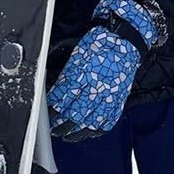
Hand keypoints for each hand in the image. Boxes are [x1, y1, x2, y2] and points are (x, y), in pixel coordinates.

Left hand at [48, 0, 163, 140]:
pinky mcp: (119, 98)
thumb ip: (67, 78)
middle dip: (61, 124)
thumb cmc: (101, 42)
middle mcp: (95, 88)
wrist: (126, 38)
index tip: (47, 116)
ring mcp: (109, 95)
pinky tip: (88, 132)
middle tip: (54, 129)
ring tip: (67, 135)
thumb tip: (56, 94)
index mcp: (82, 75)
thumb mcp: (77, 57)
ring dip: (76, 132)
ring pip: (89, 122)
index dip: (52, 112)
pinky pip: (108, 120)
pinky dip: (97, 129)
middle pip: (74, 115)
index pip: (62, 100)